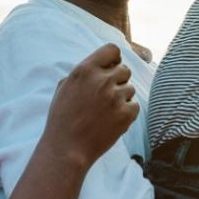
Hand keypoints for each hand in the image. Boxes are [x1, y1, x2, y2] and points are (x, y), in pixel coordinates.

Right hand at [44, 43, 139, 167]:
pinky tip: (112, 119)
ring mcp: (115, 97)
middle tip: (106, 96)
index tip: (110, 69)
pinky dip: (127, 112)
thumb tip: (101, 64)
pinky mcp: (126, 114)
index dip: (113, 59)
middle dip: (117, 80)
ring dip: (122, 97)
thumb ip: (84, 73)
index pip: (112, 50)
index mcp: (85, 70)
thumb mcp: (65, 87)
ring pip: (130, 88)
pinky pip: (135, 105)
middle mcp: (102, 80)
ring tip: (106, 111)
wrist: (67, 149)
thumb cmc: (63, 119)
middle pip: (124, 69)